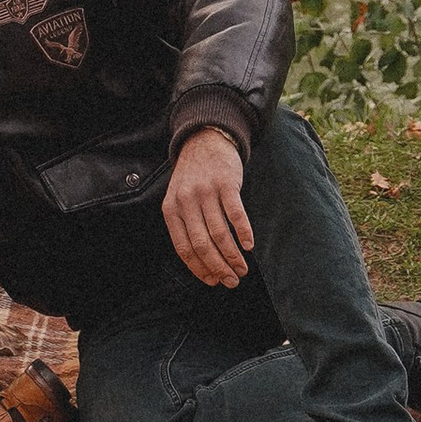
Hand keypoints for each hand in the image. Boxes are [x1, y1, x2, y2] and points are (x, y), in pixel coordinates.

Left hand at [163, 129, 254, 288]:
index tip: (214, 281)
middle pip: (203, 244)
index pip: (184, 248)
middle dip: (218, 267)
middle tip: (232, 281)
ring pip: (220, 233)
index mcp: (171, 209)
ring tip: (242, 269)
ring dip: (232, 256)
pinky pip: (235, 213)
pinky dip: (243, 233)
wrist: (204, 140)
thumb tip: (204, 264)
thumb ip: (186, 226)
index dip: (200, 269)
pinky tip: (249, 246)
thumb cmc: (193, 177)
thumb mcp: (179, 199)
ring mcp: (206, 191)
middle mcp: (186, 201)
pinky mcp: (226, 183)